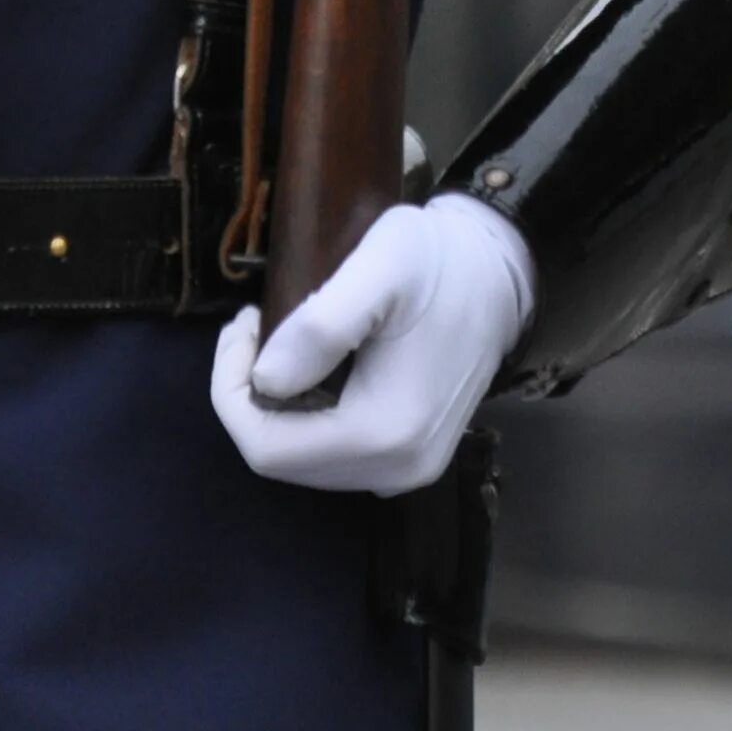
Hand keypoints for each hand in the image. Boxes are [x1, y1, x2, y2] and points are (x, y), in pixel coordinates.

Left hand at [209, 193, 534, 496]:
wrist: (499, 273)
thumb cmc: (439, 261)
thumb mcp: (380, 266)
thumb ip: (322, 325)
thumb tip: (265, 379)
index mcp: (385, 432)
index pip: (265, 448)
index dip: (231, 390)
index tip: (245, 325)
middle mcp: (397, 469)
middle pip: (280, 460)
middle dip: (249, 395)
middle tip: (256, 325)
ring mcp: (407, 468)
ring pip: (302, 459)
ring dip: (275, 404)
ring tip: (278, 336)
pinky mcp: (410, 455)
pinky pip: (332, 451)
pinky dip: (304, 412)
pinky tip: (310, 362)